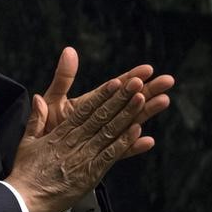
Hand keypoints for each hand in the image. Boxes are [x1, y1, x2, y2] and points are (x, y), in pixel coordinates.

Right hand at [5, 77, 144, 211]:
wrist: (24, 198)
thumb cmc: (25, 172)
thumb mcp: (27, 141)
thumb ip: (36, 119)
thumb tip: (38, 98)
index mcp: (60, 133)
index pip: (85, 110)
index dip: (102, 95)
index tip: (116, 82)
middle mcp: (74, 142)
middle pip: (101, 116)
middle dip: (119, 98)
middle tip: (135, 83)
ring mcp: (84, 158)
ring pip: (109, 132)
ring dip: (126, 115)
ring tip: (141, 99)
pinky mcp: (90, 174)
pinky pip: (110, 156)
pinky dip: (124, 143)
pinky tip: (137, 131)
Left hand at [40, 47, 173, 156]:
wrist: (42, 161)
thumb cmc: (47, 128)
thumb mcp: (53, 100)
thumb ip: (63, 79)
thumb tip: (69, 50)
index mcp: (91, 104)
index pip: (113, 88)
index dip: (130, 78)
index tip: (147, 69)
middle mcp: (101, 119)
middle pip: (127, 102)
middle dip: (147, 91)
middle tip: (168, 80)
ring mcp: (103, 137)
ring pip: (128, 123)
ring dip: (146, 113)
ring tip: (164, 101)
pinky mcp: (100, 158)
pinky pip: (118, 152)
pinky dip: (132, 146)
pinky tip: (147, 140)